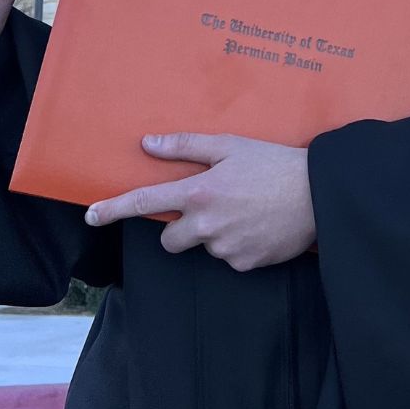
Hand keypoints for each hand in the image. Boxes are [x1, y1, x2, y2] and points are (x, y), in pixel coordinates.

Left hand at [85, 133, 315, 271]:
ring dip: (215, 233)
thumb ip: (185, 146)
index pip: (145, 202)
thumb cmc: (274, 163)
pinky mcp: (245, 265)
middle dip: (180, 228)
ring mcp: (225, 248)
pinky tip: (258, 226)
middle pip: (170, 239)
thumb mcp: (230, 145)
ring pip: (204, 246)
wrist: (319, 194)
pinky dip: (238, 245)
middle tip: (210, 207)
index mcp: (199, 192)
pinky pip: (229, 258)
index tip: (91, 216)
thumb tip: (147, 144)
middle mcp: (207, 225)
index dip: (114, 209)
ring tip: (246, 210)